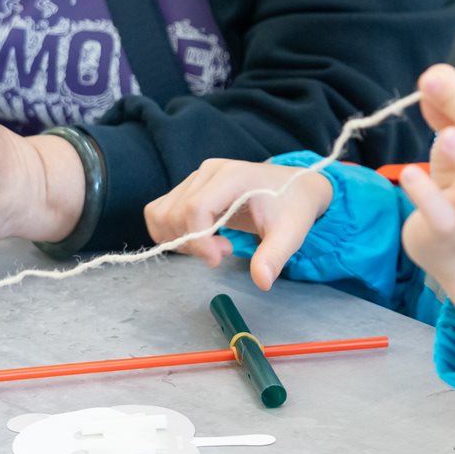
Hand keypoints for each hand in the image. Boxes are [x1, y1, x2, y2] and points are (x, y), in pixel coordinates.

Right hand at [144, 159, 333, 289]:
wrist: (294, 188)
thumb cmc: (291, 207)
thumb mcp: (290, 234)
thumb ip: (273, 256)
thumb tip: (262, 281)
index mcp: (232, 176)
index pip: (195, 208)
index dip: (199, 241)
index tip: (218, 259)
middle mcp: (208, 172)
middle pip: (173, 213)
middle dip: (192, 243)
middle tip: (223, 252)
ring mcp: (196, 178)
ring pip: (161, 213)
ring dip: (179, 239)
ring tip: (213, 245)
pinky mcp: (190, 188)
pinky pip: (161, 211)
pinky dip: (172, 233)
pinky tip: (202, 239)